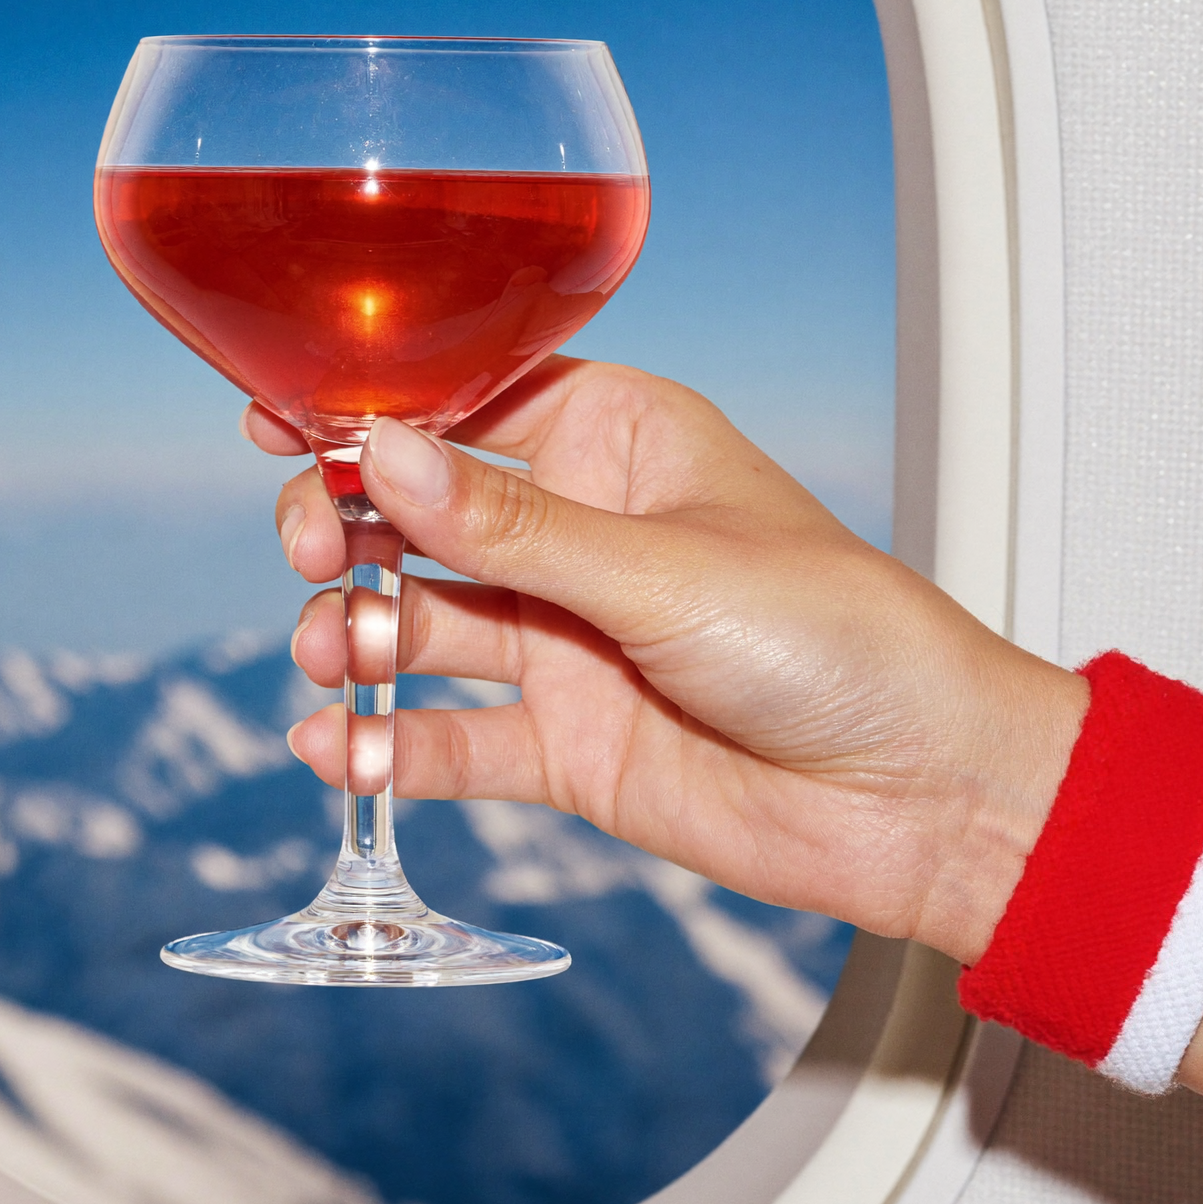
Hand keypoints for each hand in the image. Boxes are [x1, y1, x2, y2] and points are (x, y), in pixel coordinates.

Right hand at [250, 358, 1087, 963]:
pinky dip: (387, 744)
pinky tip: (336, 748)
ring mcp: (565, 639)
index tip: (277, 422)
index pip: (463, 404)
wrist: (925, 799)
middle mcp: (578, 533)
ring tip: (336, 656)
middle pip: (418, 513)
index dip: (368, 412)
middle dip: (347, 524)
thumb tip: (383, 452)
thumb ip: (514, 525)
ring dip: (357, 634)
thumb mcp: (665, 568)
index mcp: (618, 441)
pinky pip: (450, 736)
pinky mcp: (564, 743)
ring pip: (421, 622)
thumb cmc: (843, 640)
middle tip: (311, 550)